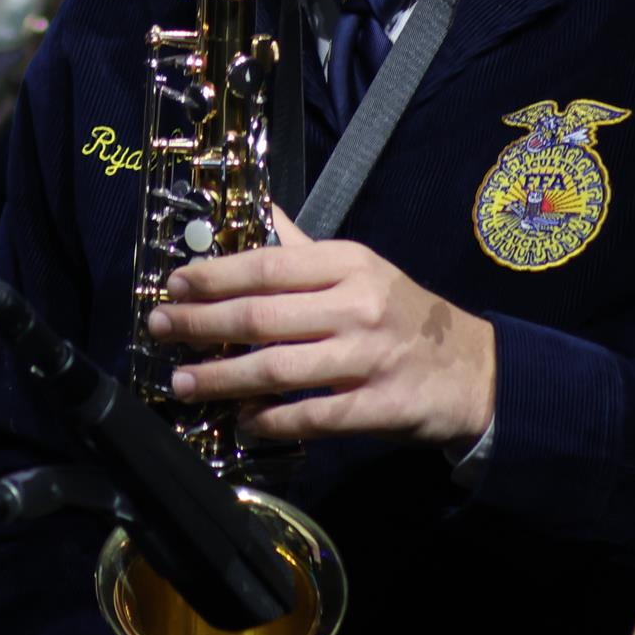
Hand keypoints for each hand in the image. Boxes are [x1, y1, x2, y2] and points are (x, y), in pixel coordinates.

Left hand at [148, 205, 496, 448]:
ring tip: (183, 383)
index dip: (213, 276)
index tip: (172, 285)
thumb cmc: (403, 315)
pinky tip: (241, 422)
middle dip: (200, 325)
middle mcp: (358, 306)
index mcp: (349, 265)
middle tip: (159, 330)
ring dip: (222, 378)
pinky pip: (311, 417)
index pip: (267, 266)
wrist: (475, 371)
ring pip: (278, 369)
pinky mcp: (378, 407)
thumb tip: (254, 212)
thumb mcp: (361, 271)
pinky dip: (270, 421)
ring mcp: (368, 358)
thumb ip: (303, 250)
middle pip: (262, 316)